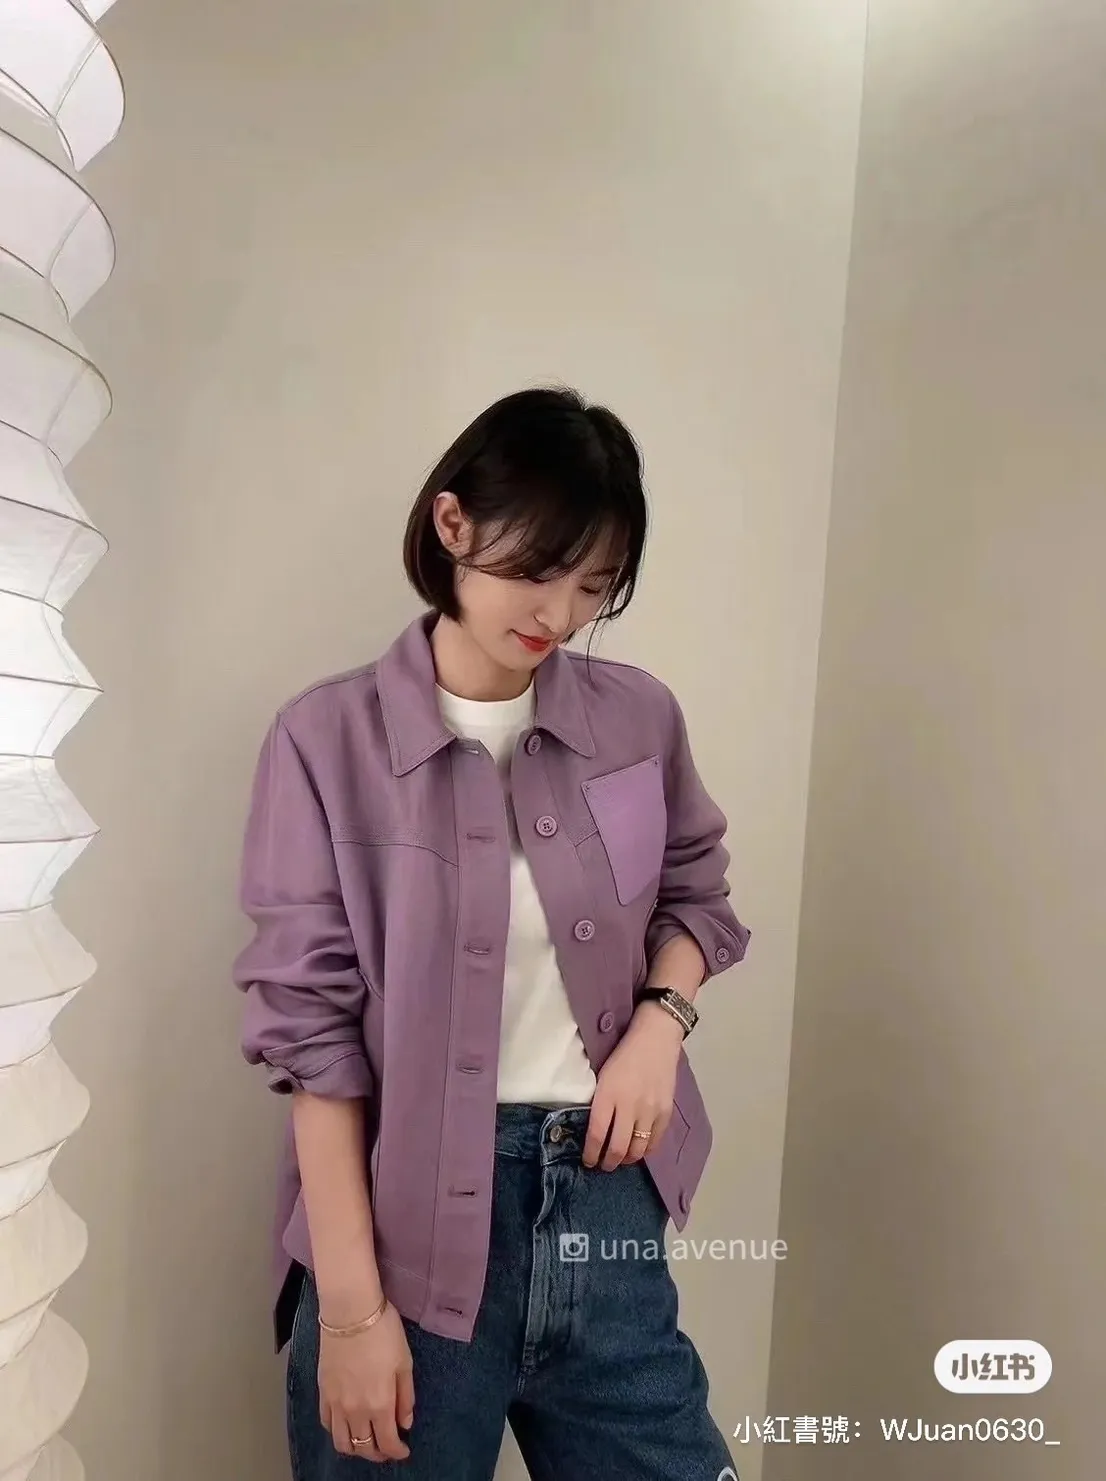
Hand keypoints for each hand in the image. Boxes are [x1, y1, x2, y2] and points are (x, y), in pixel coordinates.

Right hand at [319, 1301, 414, 1461]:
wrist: (350, 1311)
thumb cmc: (383, 1332)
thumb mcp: (405, 1362)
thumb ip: (406, 1397)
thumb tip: (405, 1423)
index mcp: (380, 1404)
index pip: (387, 1443)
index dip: (397, 1452)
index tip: (404, 1450)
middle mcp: (355, 1411)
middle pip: (364, 1448)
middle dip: (378, 1454)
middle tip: (387, 1448)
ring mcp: (336, 1403)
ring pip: (342, 1443)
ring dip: (356, 1449)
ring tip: (366, 1441)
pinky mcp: (323, 1392)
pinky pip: (327, 1424)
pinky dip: (337, 1432)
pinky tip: (346, 1425)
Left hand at [582, 1001, 684, 1170]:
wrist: (655, 1037)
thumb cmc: (623, 1053)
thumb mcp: (603, 1075)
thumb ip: (600, 1102)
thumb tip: (595, 1129)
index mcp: (608, 1095)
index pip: (596, 1135)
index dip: (591, 1154)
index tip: (588, 1161)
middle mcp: (629, 1106)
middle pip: (617, 1148)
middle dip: (608, 1162)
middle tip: (604, 1165)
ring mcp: (650, 1110)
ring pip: (638, 1149)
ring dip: (627, 1158)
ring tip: (621, 1159)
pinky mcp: (666, 1111)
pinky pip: (655, 1140)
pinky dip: (646, 1150)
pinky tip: (639, 1148)